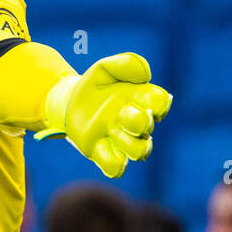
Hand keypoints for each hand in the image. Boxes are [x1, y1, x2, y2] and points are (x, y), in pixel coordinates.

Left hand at [37, 52, 172, 177]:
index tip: (138, 94)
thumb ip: (127, 63)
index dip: (156, 101)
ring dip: (125, 140)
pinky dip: (113, 162)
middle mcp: (135, 122)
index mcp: (141, 99)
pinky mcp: (103, 153)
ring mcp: (121, 140)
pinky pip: (116, 168)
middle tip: (120, 112)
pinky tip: (100, 145)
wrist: (70, 102)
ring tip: (109, 128)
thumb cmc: (96, 85)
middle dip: (137, 120)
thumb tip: (146, 76)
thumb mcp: (106, 67)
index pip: (161, 102)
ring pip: (139, 152)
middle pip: (148, 128)